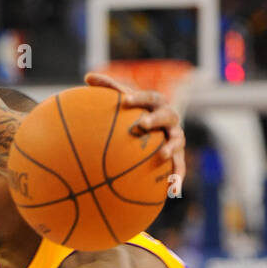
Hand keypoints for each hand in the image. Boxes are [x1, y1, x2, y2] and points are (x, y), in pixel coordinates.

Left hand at [85, 71, 185, 186]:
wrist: (156, 130)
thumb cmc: (135, 113)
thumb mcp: (125, 101)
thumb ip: (109, 88)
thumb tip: (87, 76)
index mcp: (157, 104)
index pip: (150, 98)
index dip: (139, 98)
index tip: (125, 100)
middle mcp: (170, 119)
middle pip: (167, 116)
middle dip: (155, 119)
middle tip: (142, 124)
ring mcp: (175, 137)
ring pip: (177, 141)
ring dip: (171, 147)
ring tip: (163, 156)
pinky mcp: (177, 156)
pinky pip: (179, 167)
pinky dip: (178, 177)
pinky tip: (173, 191)